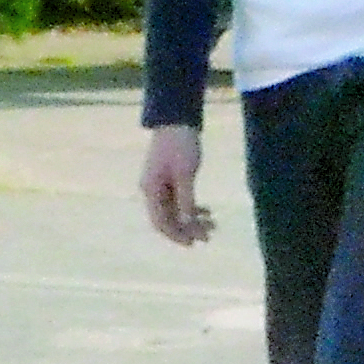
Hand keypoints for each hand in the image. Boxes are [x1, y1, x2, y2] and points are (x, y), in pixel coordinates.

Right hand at [140, 125, 213, 245]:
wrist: (177, 119)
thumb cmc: (180, 145)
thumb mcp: (186, 173)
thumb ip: (186, 199)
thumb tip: (187, 224)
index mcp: (150, 190)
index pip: (160, 222)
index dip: (176, 235)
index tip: (193, 243)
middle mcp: (152, 191)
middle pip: (168, 218)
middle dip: (188, 229)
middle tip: (209, 235)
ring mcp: (160, 185)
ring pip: (175, 210)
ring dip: (192, 219)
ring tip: (213, 225)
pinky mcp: (169, 179)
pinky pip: (179, 200)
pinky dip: (192, 207)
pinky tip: (206, 211)